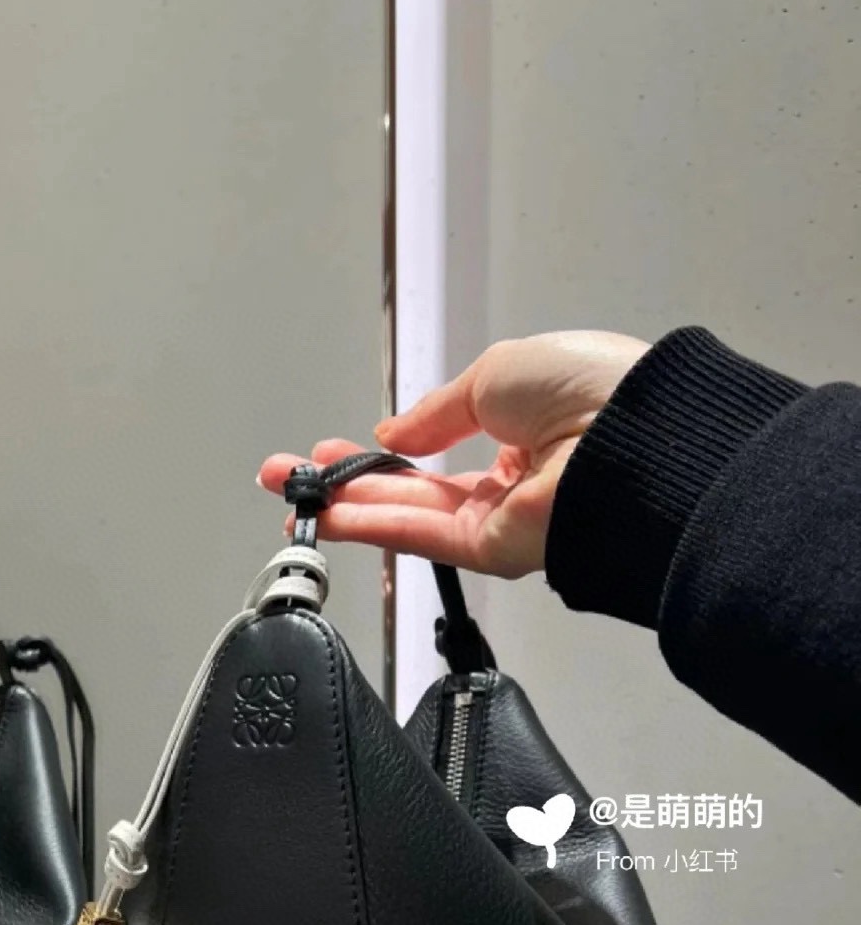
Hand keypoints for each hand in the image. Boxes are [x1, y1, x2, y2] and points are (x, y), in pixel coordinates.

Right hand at [257, 330, 648, 577]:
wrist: (631, 439)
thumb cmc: (587, 389)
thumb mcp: (495, 373)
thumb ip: (436, 410)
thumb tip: (393, 431)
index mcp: (526, 425)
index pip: (443, 442)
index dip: (390, 443)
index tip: (340, 444)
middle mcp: (513, 477)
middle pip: (415, 485)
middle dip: (351, 479)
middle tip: (293, 476)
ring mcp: (502, 518)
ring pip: (411, 515)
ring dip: (350, 508)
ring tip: (294, 500)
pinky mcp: (494, 551)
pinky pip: (423, 537)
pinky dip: (373, 526)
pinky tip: (329, 518)